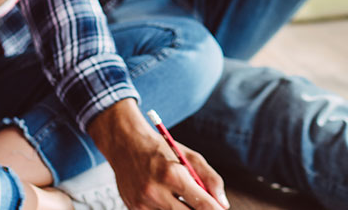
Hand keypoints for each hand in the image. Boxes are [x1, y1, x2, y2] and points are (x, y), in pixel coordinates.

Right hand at [88, 100, 228, 209]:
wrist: (124, 145)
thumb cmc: (159, 149)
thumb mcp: (188, 156)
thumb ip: (210, 179)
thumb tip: (223, 204)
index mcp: (172, 174)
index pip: (202, 204)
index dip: (215, 209)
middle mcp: (155, 191)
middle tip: (202, 204)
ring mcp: (142, 203)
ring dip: (182, 209)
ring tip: (179, 195)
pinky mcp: (134, 209)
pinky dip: (166, 209)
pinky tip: (165, 199)